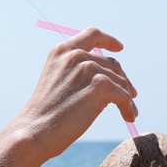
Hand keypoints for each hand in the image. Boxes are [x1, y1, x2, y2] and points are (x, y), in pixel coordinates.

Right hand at [16, 27, 137, 159]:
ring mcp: (89, 68)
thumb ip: (77, 71)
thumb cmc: (45, 114)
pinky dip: (128, 107)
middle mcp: (76, 55)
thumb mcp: (56, 82)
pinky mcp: (101, 85)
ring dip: (126, 97)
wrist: (36, 131)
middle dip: (123, 79)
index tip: (119, 48)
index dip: (108, 40)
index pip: (92, 35)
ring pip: (119, 82)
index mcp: (62, 51)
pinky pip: (124, 96)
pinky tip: (129, 117)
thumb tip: (110, 78)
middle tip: (131, 93)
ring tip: (128, 112)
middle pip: (111, 63)